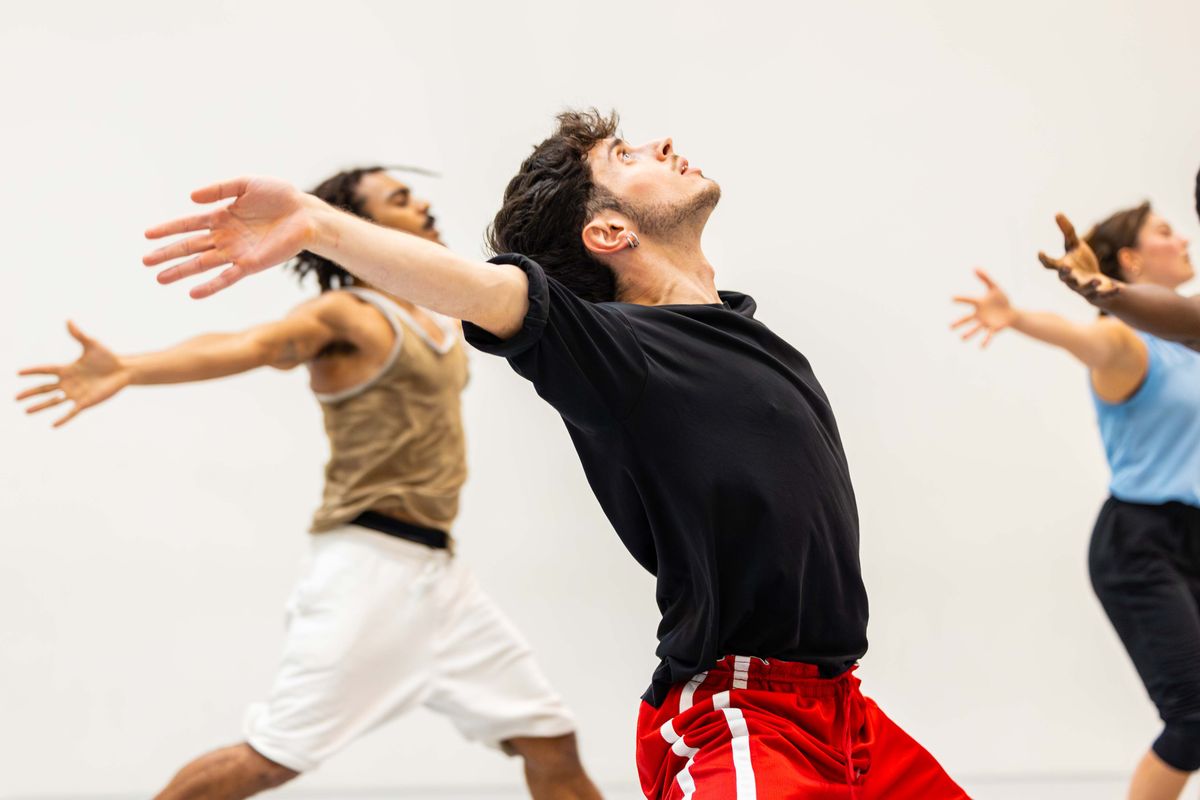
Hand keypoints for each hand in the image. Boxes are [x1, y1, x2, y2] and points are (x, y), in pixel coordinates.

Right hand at [16, 322, 130, 426]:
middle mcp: (68, 383)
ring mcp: (76, 393)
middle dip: (30, 393)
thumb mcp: (92, 344)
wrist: (123, 371)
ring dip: (40, 406)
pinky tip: (53, 425)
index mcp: (67, 369)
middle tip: (15, 398)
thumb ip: (79, 335)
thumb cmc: (107, 357)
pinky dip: (63, 418)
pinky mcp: (85, 402)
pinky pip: (71, 412)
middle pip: (44, 389)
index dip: (32, 371)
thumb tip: (69, 320)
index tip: (18, 373)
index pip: (45, 370)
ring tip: (25, 411)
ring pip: (53, 401)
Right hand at [143, 176, 319, 298]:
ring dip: (181, 271)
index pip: (188, 224)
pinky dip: (210, 286)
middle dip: (168, 253)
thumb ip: (219, 189)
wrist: (306, 214)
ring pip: (202, 264)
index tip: (147, 234)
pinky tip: (193, 293)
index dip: (168, 229)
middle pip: (190, 246)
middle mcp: (225, 236)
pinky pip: (227, 278)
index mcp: (221, 216)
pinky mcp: (250, 265)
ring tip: (159, 278)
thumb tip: (191, 198)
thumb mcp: (247, 184)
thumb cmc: (280, 196)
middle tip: (145, 261)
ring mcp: (236, 252)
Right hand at [951, 268, 1015, 347]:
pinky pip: (988, 335)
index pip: (968, 300)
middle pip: (966, 319)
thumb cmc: (1000, 299)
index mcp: (978, 303)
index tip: (952, 298)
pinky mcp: (993, 329)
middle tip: (950, 326)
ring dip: (968, 333)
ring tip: (961, 338)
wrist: (1011, 312)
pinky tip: (981, 346)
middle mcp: (978, 315)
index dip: (960, 299)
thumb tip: (975, 267)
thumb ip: (985, 278)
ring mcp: (985, 322)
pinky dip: (985, 341)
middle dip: (959, 323)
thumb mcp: (994, 287)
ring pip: (974, 329)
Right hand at [1037, 212, 1120, 300]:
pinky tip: (1120, 288)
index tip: (1040, 252)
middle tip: (1067, 268)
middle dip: (1066, 274)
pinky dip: (1110, 292)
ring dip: (1090, 284)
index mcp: (1063, 267)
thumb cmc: (1081, 262)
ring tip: (1097, 280)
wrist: (1095, 283)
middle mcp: (1070, 279)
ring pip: (1084, 288)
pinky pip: (1103, 295)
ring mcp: (1083, 288)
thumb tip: (1057, 213)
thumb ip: (1067, 231)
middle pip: (1065, 278)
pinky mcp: (1097, 295)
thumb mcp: (1075, 245)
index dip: (1044, 259)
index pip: (1050, 264)